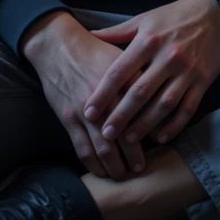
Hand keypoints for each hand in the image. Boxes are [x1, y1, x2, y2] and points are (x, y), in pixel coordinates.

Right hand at [21, 11, 148, 181]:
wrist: (59, 46)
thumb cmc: (94, 51)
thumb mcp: (122, 57)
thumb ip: (141, 78)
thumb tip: (161, 99)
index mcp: (124, 81)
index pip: (143, 113)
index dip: (151, 132)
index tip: (158, 143)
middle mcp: (107, 98)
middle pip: (125, 136)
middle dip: (134, 157)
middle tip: (140, 168)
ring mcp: (85, 110)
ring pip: (104, 148)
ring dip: (115, 166)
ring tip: (122, 174)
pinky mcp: (68, 118)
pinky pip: (83, 148)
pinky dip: (93, 165)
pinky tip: (101, 171)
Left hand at [84, 0, 219, 147]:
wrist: (215, 12)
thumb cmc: (174, 16)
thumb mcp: (144, 19)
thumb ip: (117, 31)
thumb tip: (89, 35)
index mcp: (148, 40)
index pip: (120, 71)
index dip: (103, 92)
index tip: (88, 111)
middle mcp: (167, 57)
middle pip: (140, 92)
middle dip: (121, 115)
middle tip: (106, 135)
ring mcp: (187, 70)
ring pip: (163, 104)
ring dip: (145, 125)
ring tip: (129, 140)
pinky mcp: (203, 81)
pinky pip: (188, 108)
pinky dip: (175, 125)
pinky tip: (162, 137)